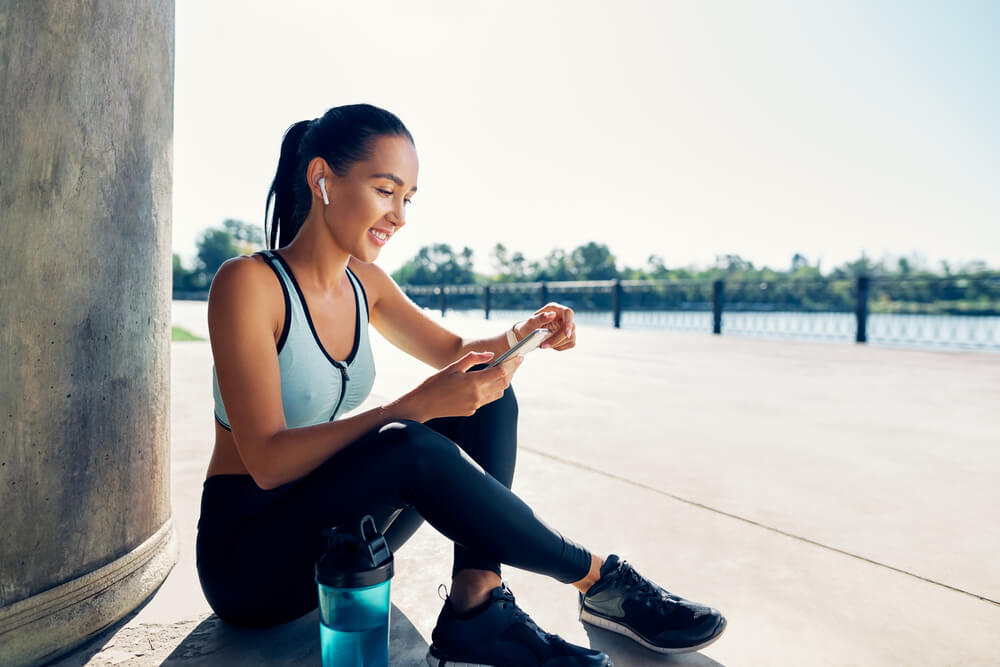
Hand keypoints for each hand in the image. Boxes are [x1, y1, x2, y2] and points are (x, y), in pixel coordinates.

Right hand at [401, 350, 524, 421]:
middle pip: (503, 383)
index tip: (520, 357)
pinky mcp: (471, 411)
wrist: (422, 404)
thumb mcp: (453, 366)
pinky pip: (486, 400)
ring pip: (498, 393)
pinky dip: (490, 391)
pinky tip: (484, 384)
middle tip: (514, 363)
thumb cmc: (435, 383)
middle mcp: (477, 395)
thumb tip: (490, 355)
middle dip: (511, 372)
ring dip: (502, 383)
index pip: (501, 372)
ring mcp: (475, 405)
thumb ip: (474, 359)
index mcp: (473, 382)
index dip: (512, 364)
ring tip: (501, 372)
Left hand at [514, 303, 575, 350]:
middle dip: (557, 338)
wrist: (529, 335)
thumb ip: (540, 318)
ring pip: (571, 337)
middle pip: (571, 327)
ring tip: (543, 344)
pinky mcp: (570, 336)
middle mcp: (563, 316)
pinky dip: (559, 347)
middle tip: (543, 346)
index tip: (566, 333)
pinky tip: (550, 345)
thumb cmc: (529, 326)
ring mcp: (568, 326)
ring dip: (556, 344)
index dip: (568, 322)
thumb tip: (551, 314)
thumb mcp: (531, 322)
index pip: (568, 312)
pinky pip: (570, 343)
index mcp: (555, 309)